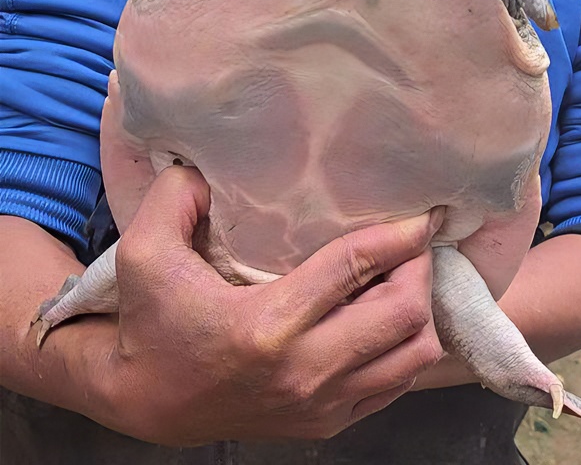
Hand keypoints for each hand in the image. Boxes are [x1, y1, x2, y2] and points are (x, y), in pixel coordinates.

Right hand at [99, 167, 442, 444]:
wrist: (148, 404)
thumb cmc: (153, 322)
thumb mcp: (146, 253)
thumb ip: (175, 197)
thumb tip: (211, 166)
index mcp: (267, 326)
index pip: (355, 268)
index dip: (399, 235)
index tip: (424, 213)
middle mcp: (305, 371)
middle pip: (404, 314)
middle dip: (420, 268)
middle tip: (412, 242)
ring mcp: (322, 405)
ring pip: (414, 355)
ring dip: (420, 311)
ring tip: (403, 278)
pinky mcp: (327, 424)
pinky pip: (397, 384)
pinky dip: (406, 347)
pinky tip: (388, 318)